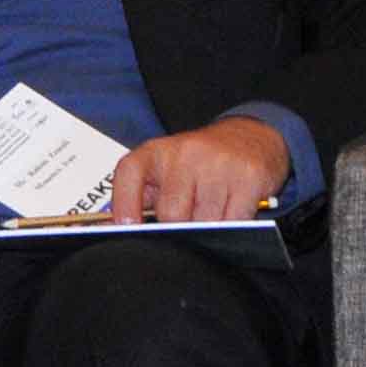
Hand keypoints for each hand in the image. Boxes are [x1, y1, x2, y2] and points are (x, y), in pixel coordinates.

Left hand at [101, 117, 292, 225]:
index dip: (125, 206)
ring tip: (209, 214)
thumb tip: (116, 230)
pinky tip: (231, 213)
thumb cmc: (198, 161)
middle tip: (185, 223)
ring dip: (208, 228)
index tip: (128, 226)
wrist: (249, 136)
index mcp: (154, 152)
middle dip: (178, 228)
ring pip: (206, 221)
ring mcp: (218, 164)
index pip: (128, 175)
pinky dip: (233, 226)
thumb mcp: (162, 169)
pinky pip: (236, 220)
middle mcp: (184, 154)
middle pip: (172, 212)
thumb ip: (139, 197)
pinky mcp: (249, 176)